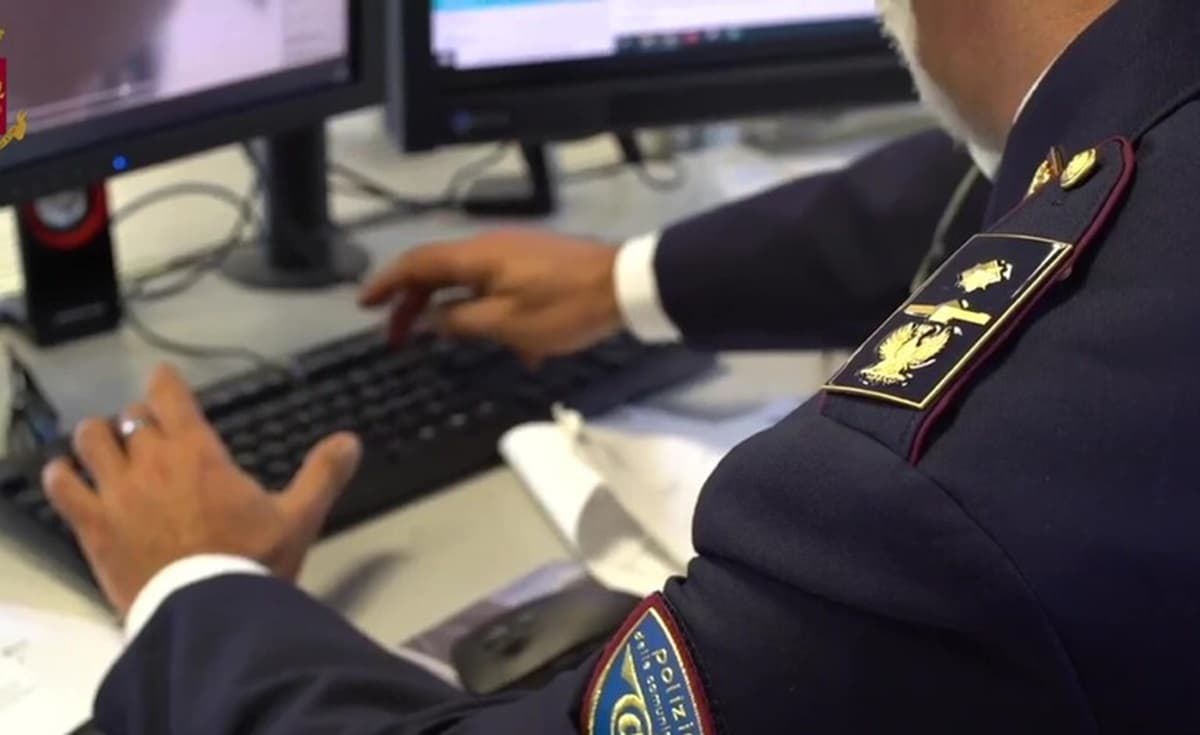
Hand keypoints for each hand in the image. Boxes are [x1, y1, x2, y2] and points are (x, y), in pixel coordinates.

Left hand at [42, 365, 361, 616]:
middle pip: (130, 417)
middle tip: (149, 429)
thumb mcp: (298, 518)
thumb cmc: (251, 561)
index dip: (165, 380)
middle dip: (140, 418)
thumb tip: (351, 440)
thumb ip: (323, 474)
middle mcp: (152, 461)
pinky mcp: (92, 525)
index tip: (165, 377)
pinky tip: (66, 475)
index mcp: (199, 452)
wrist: (208, 612)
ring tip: (105, 444)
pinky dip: (62, 474)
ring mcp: (116, 492)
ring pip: (91, 440)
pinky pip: (62, 486)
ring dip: (98, 437)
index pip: (170, 394)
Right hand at [359, 229, 621, 363]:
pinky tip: (507, 345)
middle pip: (437, 270)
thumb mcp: (507, 325)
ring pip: (467, 279)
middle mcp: (490, 246)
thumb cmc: (564, 308)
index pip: (416, 264)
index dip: (387, 284)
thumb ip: (461, 321)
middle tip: (397, 338)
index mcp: (476, 257)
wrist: (625, 286)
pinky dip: (486, 310)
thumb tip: (430, 320)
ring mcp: (514, 252)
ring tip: (444, 341)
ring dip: (450, 310)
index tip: (365, 306)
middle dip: (413, 303)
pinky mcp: (535, 263)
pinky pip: (496, 285)